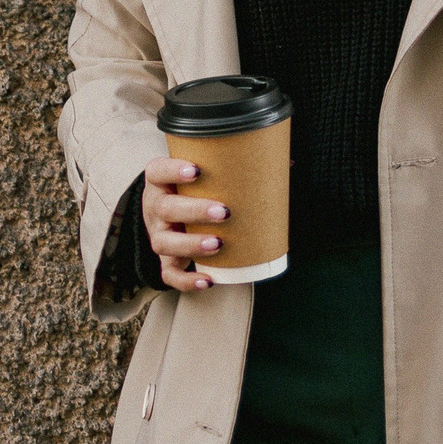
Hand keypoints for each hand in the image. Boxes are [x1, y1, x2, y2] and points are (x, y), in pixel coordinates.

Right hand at [140, 155, 227, 291]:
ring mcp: (158, 234)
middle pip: (165, 208)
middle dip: (194, 211)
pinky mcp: (165, 259)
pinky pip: (169, 274)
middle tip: (224, 212)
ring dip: (191, 244)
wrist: (169, 213)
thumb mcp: (202, 173)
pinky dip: (187, 280)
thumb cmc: (193, 189)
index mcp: (160, 180)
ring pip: (164, 242)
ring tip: (217, 244)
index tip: (198, 170)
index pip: (158, 170)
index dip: (173, 170)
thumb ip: (234, 166)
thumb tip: (287, 162)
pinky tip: (208, 280)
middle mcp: (155, 207)